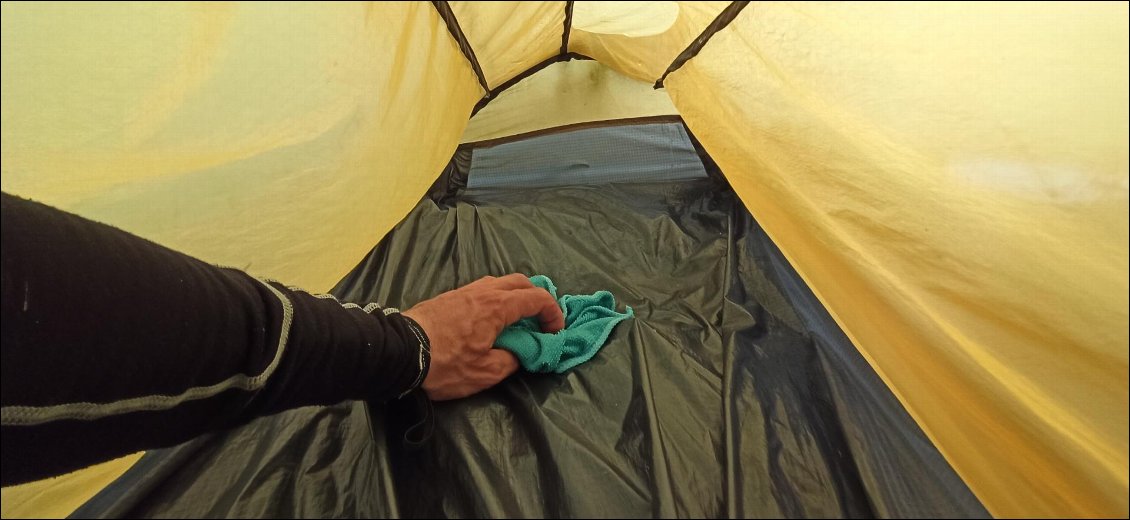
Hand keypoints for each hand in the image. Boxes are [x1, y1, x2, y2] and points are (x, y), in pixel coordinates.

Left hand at [403, 274, 564, 400]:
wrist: (400, 352)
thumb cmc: (445, 364)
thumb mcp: (485, 373)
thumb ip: (511, 360)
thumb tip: (520, 353)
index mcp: (498, 306)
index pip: (537, 298)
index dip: (553, 313)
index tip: (555, 332)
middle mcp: (484, 291)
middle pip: (520, 282)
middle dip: (537, 298)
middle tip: (540, 321)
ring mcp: (465, 291)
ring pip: (499, 283)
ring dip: (515, 296)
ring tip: (517, 319)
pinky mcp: (450, 297)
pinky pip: (482, 289)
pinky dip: (496, 299)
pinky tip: (491, 319)